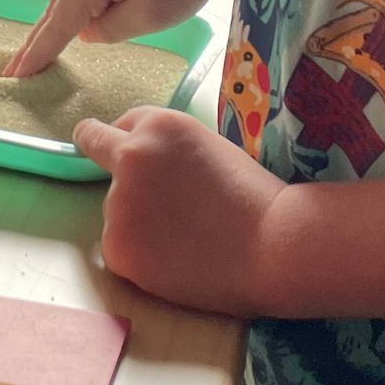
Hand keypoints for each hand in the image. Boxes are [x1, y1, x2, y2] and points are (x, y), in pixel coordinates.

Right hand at [4, 0, 253, 77]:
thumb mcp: (148, 16)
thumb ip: (109, 30)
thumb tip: (87, 31)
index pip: (59, 23)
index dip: (38, 52)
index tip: (15, 75)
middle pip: (56, 6)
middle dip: (38, 40)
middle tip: (14, 70)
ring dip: (56, 22)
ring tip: (35, 53)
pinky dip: (73, 4)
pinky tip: (68, 22)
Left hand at [75, 107, 281, 314]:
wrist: (274, 245)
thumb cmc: (255, 198)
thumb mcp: (209, 147)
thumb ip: (166, 151)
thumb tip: (138, 169)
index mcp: (157, 125)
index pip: (113, 128)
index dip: (128, 147)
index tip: (120, 159)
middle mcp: (129, 157)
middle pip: (109, 169)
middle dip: (130, 184)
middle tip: (163, 207)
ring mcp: (118, 203)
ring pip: (116, 212)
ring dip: (138, 222)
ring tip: (188, 238)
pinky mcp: (117, 247)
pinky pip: (120, 248)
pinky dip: (141, 256)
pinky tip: (177, 259)